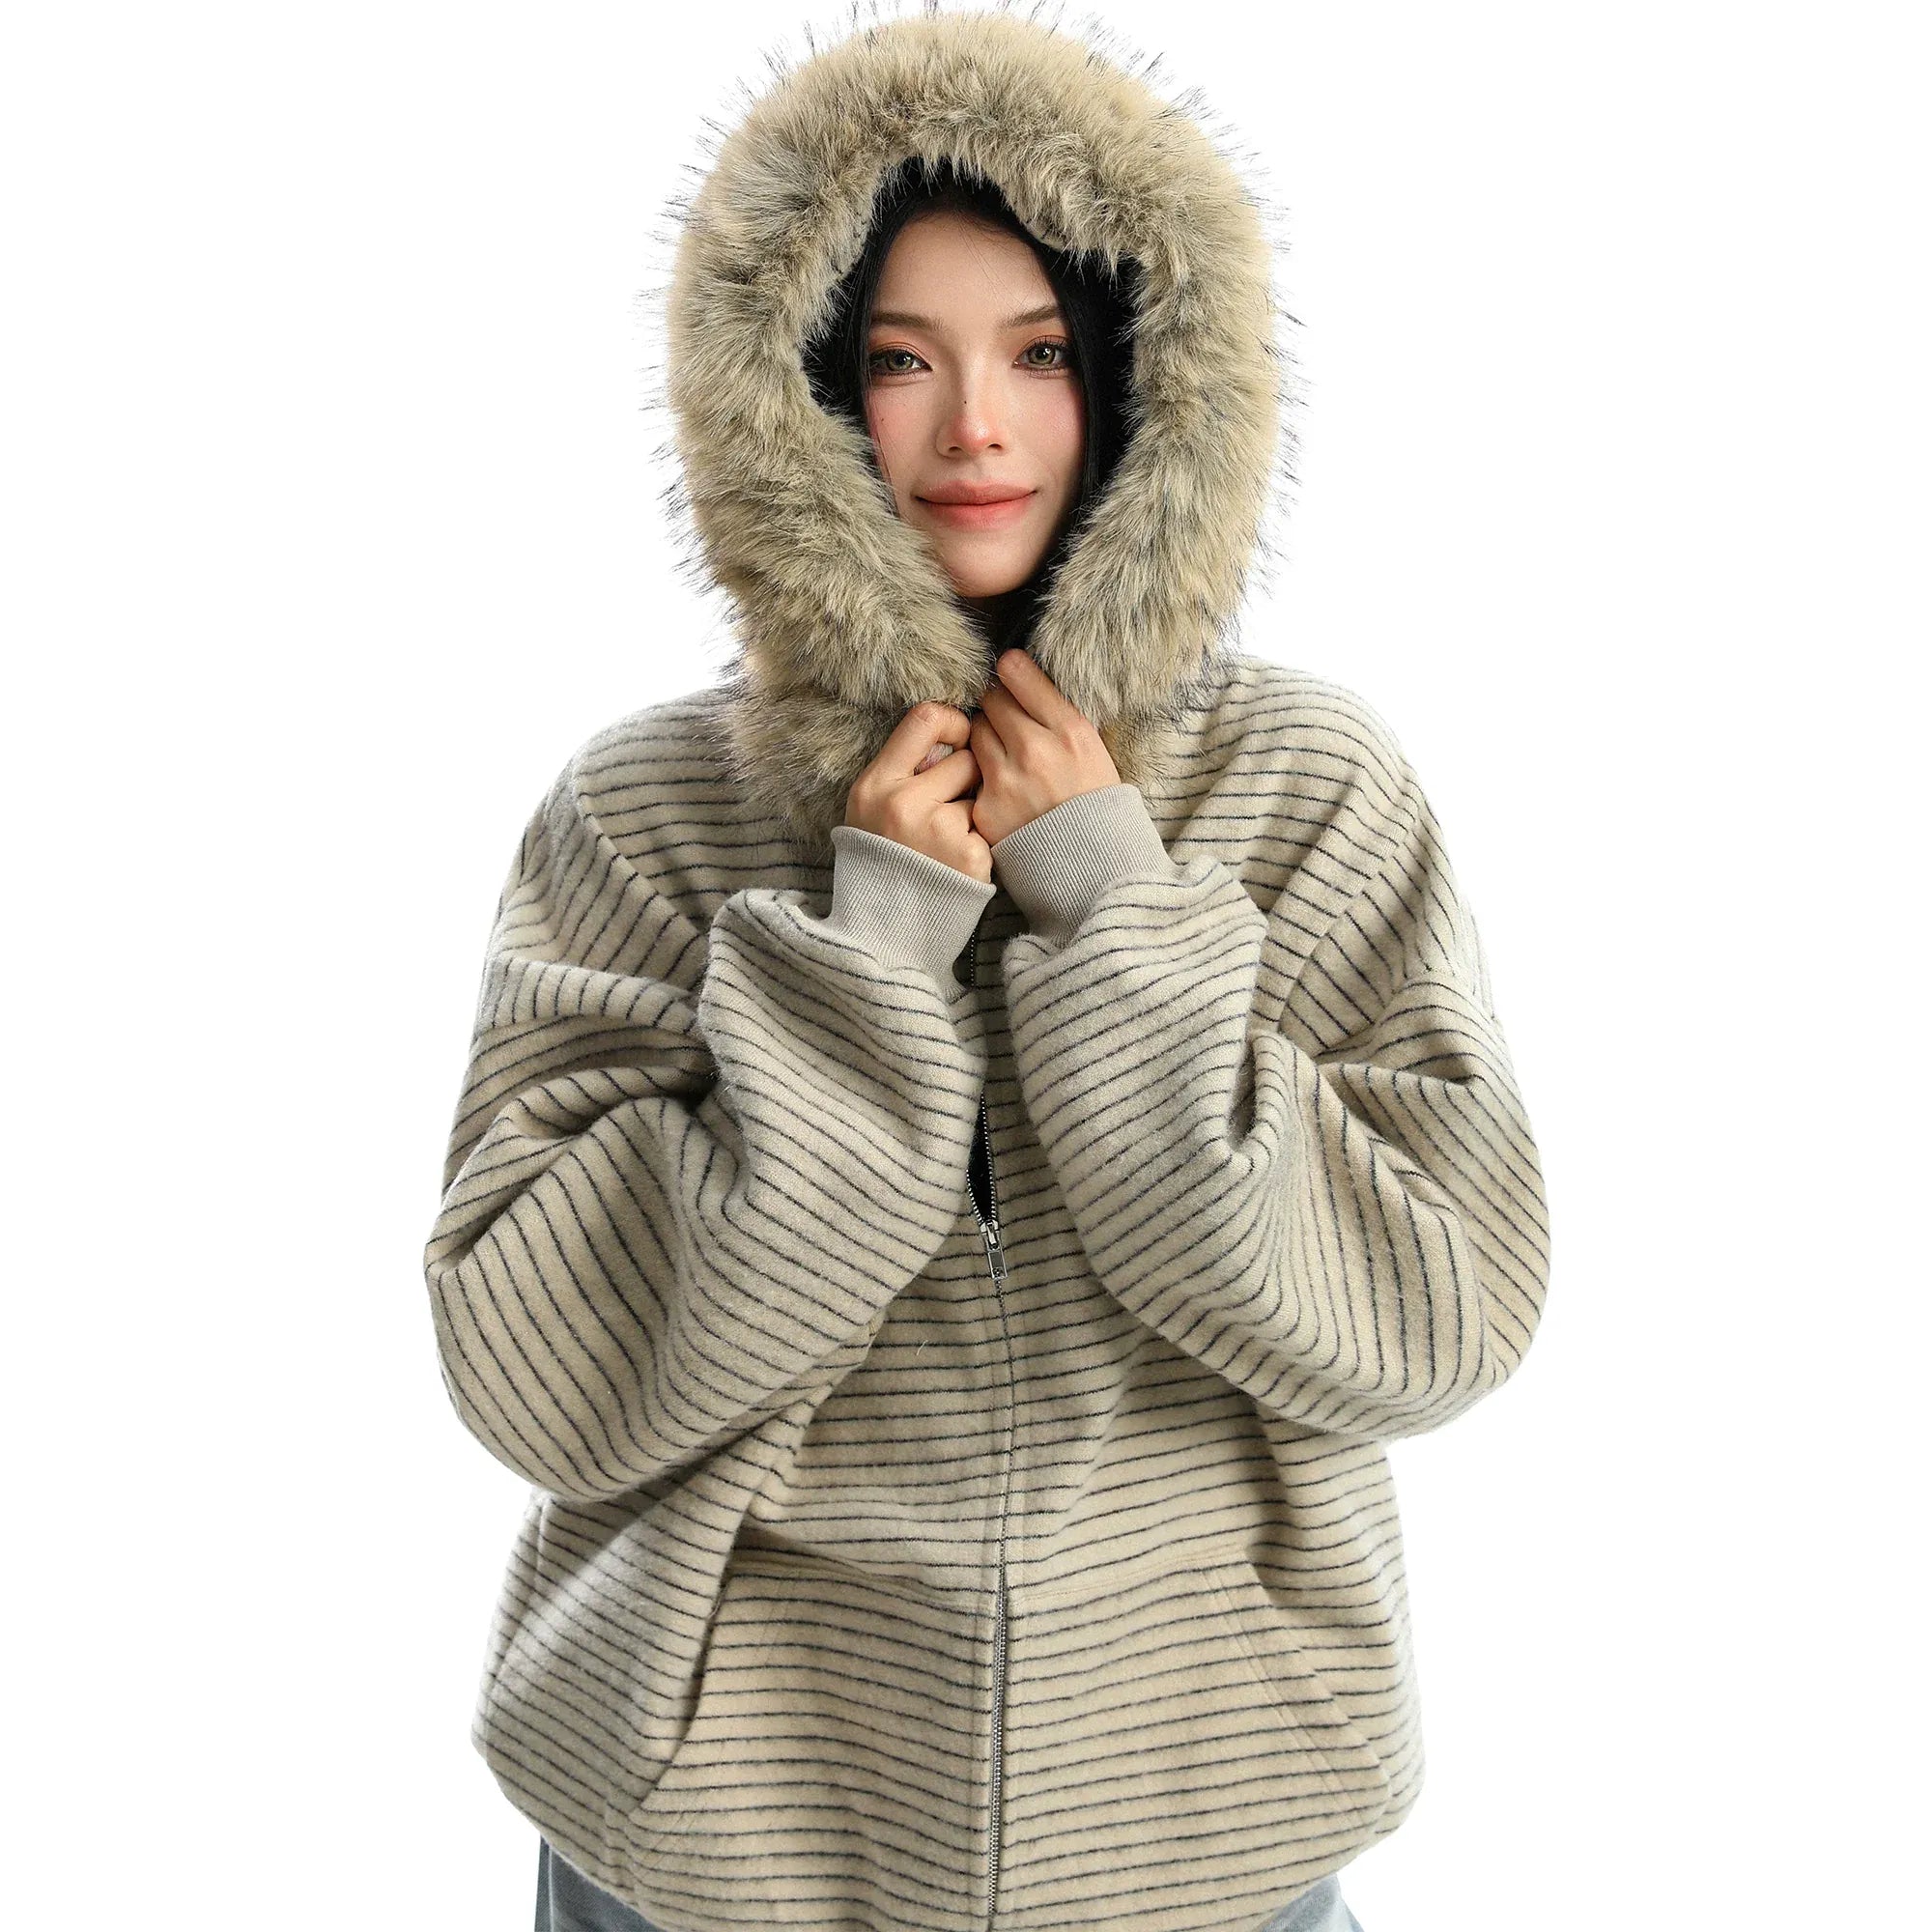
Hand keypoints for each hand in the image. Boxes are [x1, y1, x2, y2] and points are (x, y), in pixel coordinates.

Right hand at [843, 701, 992, 883]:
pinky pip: (990, 828)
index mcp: (876, 784)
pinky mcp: (970, 857)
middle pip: (965, 759)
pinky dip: (980, 842)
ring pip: (981, 794)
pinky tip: (958, 861)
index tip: (957, 739)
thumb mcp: (872, 807)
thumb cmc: (884, 857)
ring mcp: (939, 832)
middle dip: (966, 777)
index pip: (925, 718)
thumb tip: (954, 731)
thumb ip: (904, 769)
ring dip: (973, 811)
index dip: (952, 722)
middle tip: (948, 806)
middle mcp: (904, 804)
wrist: (887, 927)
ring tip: (947, 841)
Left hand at [966, 647, 1122, 847]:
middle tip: (1009, 720)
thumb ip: (1059, 715)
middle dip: (999, 706)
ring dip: (987, 737)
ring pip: (976, 732)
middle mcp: (1035, 751)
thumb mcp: (1094, 749)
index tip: (1009, 670)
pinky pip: (972, 773)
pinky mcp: (985, 809)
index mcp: (1070, 731)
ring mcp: (1006, 781)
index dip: (1011, 670)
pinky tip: (1005, 789)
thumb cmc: (1095, 803)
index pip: (1018, 674)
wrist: (1093, 867)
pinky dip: (983, 776)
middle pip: (991, 700)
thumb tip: (1021, 674)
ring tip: (1007, 754)